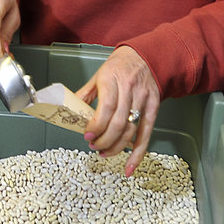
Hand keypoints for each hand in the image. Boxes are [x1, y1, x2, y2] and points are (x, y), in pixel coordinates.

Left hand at [76, 46, 159, 176]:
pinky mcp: (153, 108)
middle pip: (119, 123)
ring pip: (131, 131)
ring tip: (103, 152)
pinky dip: (138, 153)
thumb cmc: (118, 66)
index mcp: (112, 79)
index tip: (87, 135)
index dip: (97, 125)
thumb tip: (70, 110)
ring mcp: (143, 100)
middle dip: (104, 140)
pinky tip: (129, 165)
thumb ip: (85, 94)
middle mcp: (129, 89)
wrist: (144, 57)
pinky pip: (146, 134)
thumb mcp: (98, 75)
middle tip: (93, 145)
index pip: (106, 107)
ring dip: (116, 147)